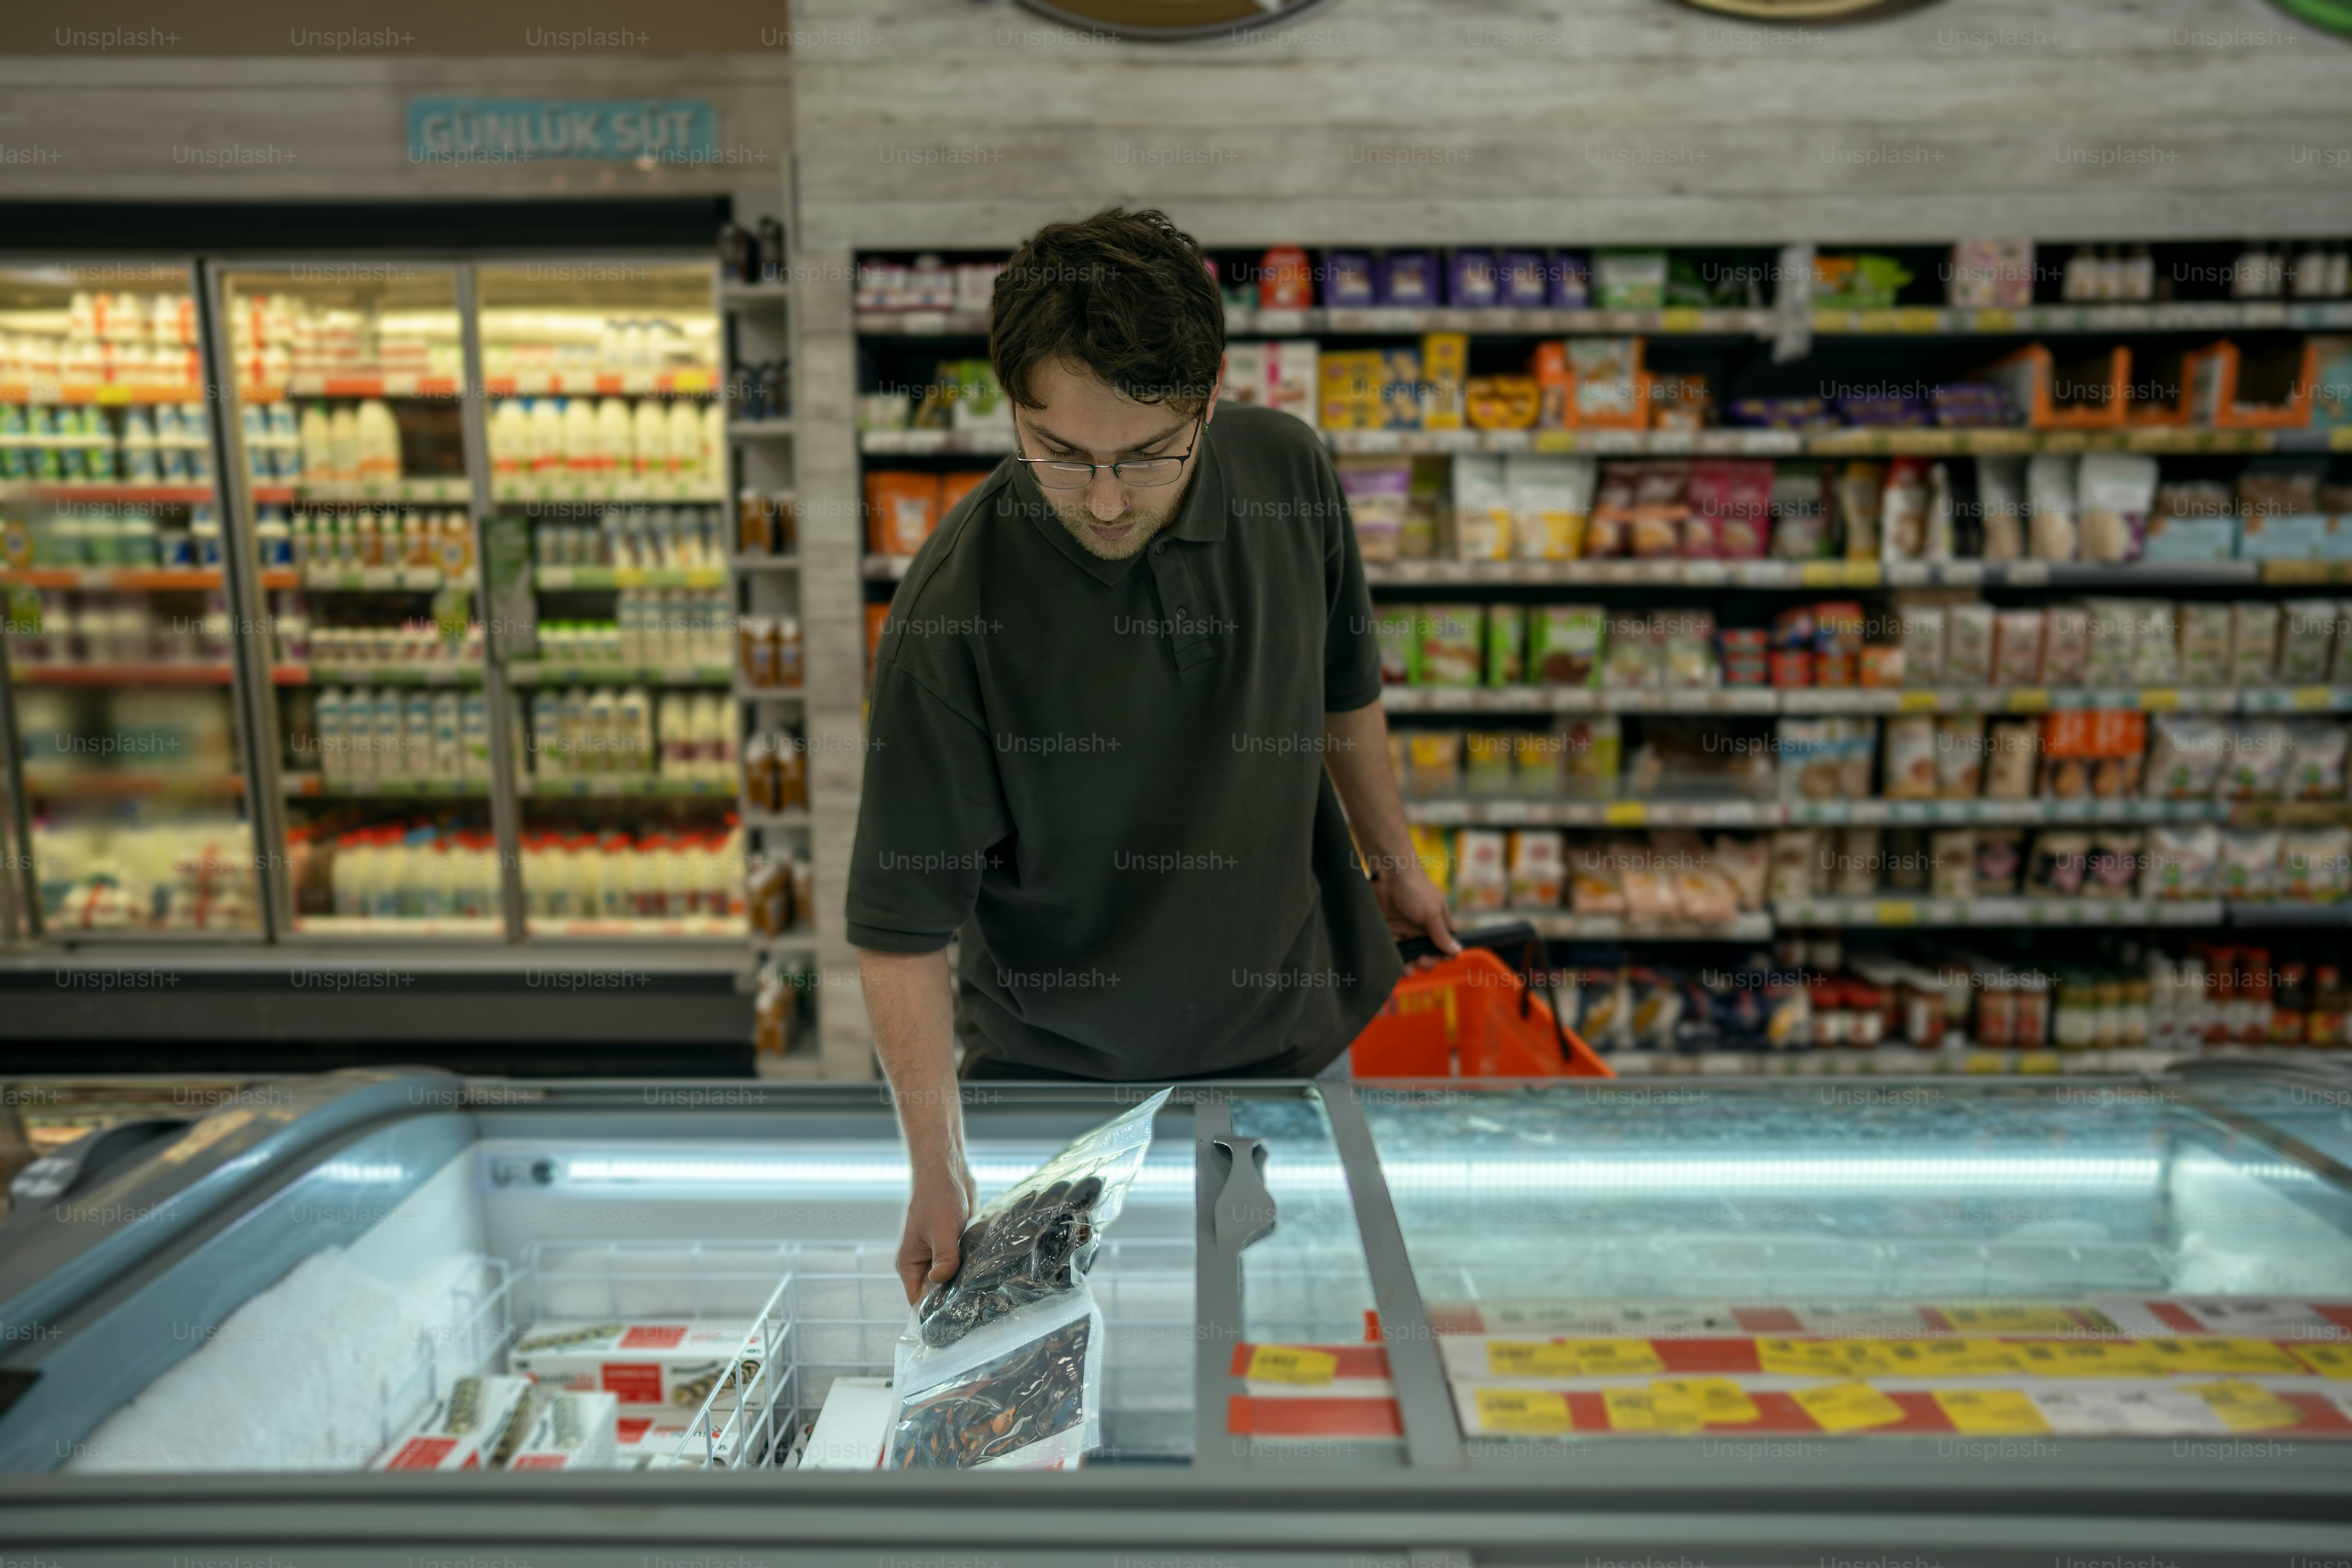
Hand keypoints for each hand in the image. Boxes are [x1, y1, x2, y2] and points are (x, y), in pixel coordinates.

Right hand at [897, 1160, 977, 1304]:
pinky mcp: (954, 1248)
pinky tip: (988, 1277)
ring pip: (951, 1282)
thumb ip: (943, 1257)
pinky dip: (972, 1271)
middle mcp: (922, 1264)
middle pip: (936, 1295)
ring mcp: (938, 1256)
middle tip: (978, 1311)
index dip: (933, 1314)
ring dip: (965, 1285)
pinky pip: (962, 1267)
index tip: (956, 1322)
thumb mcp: (942, 1228)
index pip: (918, 1301)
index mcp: (909, 1264)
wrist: (947, 1170)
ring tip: (986, 1296)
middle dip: (953, 1301)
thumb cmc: (938, 1196)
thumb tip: (941, 1281)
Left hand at [1374, 861, 1459, 963]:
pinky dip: (1394, 956)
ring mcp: (1405, 928)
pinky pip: (1393, 947)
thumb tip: (1457, 952)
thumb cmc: (1415, 890)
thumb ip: (1442, 934)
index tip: (1442, 960)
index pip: (1446, 942)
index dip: (1445, 953)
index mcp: (1438, 921)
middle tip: (1421, 962)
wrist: (1386, 875)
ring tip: (1407, 971)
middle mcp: (1422, 927)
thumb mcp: (1432, 913)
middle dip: (1426, 961)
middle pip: (1427, 951)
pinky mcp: (1389, 929)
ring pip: (1409, 952)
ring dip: (1409, 964)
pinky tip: (1393, 960)